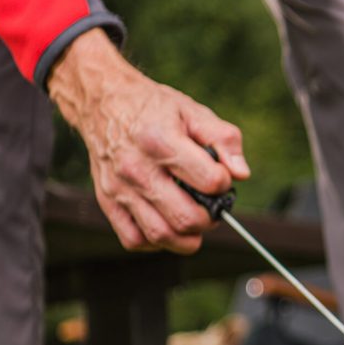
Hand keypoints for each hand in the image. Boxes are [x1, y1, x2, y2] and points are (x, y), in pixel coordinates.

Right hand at [47, 29, 249, 253]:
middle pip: (186, 218)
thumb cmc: (153, 109)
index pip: (209, 181)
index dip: (224, 184)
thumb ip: (224, 140)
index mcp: (161, 141)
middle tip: (212, 207)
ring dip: (187, 238)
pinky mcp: (107, 202)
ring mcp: (119, 188)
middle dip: (210, 218)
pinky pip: (135, 240)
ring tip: (194, 220)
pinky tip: (167, 223)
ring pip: (160, 235)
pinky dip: (157, 242)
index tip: (221, 178)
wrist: (102, 103)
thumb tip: (241, 173)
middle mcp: (136, 168)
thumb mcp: (193, 111)